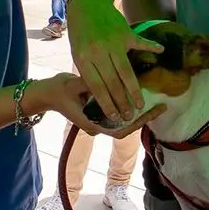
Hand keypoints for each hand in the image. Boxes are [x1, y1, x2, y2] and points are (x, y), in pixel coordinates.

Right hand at [26, 73, 165, 137]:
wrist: (47, 94)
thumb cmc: (58, 90)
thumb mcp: (72, 86)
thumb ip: (88, 85)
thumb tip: (105, 80)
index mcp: (91, 123)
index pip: (120, 129)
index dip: (137, 122)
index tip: (152, 110)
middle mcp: (97, 126)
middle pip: (126, 128)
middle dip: (144, 119)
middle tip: (162, 107)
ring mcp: (98, 121)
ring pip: (124, 123)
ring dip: (140, 115)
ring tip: (156, 104)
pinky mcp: (99, 114)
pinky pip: (118, 116)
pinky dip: (130, 110)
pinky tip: (139, 99)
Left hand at [66, 0, 163, 120]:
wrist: (86, 4)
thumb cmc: (80, 31)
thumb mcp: (77, 52)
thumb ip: (88, 70)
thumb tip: (99, 93)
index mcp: (83, 59)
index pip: (96, 87)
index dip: (106, 103)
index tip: (114, 116)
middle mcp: (98, 52)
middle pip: (113, 83)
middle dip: (121, 103)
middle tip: (129, 116)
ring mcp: (113, 43)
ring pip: (126, 72)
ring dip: (134, 91)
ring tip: (140, 105)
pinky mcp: (126, 33)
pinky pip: (141, 43)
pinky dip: (153, 48)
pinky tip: (161, 53)